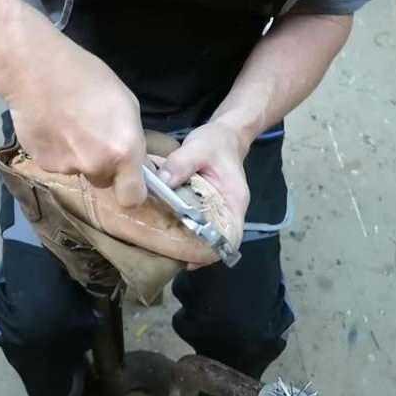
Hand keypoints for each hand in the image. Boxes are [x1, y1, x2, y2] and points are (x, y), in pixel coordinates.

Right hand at [7, 38, 146, 206]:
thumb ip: (131, 140)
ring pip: (78, 170)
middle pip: (103, 182)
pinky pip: (56, 163)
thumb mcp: (126, 104)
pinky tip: (51, 125)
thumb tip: (131, 160)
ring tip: (68, 123)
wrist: (36, 69)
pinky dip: (56, 150)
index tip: (128, 179)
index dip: (132, 191)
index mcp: (123, 152)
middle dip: (102, 166)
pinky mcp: (42, 163)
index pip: (132, 199)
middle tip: (94, 137)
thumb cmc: (88, 77)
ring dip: (78, 155)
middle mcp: (95, 165)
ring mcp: (66, 167)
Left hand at [157, 121, 249, 269]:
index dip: (212, 253)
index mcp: (234, 202)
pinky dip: (181, 229)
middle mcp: (228, 211)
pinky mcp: (205, 207)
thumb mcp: (198, 148)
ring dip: (185, 242)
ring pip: (204, 235)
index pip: (230, 238)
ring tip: (161, 246)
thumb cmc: (217, 143)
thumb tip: (162, 182)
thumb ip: (181, 163)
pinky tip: (163, 230)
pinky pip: (195, 224)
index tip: (189, 260)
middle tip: (166, 255)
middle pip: (215, 242)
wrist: (224, 134)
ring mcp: (217, 211)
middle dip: (193, 252)